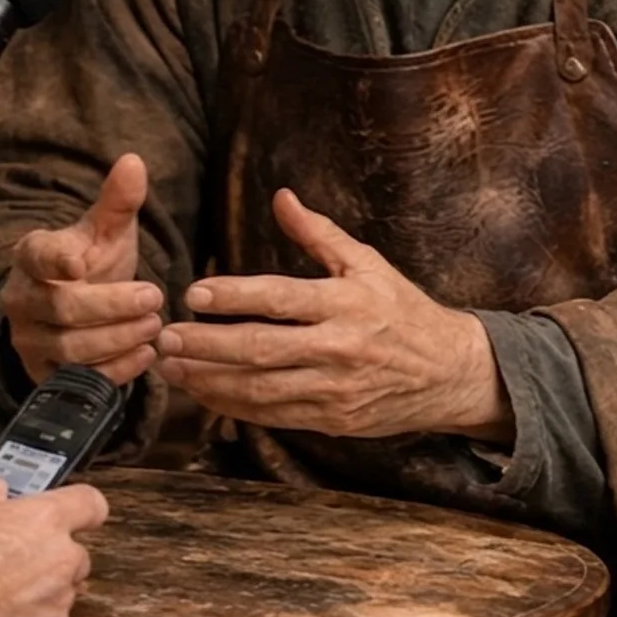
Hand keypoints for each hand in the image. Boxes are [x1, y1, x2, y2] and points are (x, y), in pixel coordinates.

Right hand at [0, 154, 162, 388]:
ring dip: (119, 338)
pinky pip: (78, 379)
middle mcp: (22, 299)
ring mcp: (30, 340)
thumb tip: (134, 161)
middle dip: (112, 306)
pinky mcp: (45, 374)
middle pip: (62, 309)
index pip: (37, 256)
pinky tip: (146, 354)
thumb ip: (119, 201)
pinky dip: (116, 370)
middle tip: (155, 297)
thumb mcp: (107, 232)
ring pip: (71, 348)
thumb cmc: (92, 264)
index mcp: (32, 256)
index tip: (81, 262)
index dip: (56, 260)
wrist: (77, 311)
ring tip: (155, 326)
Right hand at [0, 478, 108, 616]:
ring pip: (63, 590)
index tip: (71, 512)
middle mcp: (62, 558)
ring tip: (0, 594)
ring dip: (42, 589)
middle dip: (51, 555)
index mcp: (45, 519)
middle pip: (75, 552)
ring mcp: (60, 600)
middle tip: (14, 559)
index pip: (90, 504)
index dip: (80, 507)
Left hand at [155, 189, 512, 442]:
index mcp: (346, 302)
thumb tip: (281, 197)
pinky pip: (274, 416)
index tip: (194, 293)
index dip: (235, 296)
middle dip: (208, 345)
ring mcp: (335, 389)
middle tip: (166, 336)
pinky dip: (235, 407)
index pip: (281, 298)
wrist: (450, 372)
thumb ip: (319, 233)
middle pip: (262, 349)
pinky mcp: (333, 419)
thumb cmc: (403, 310)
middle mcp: (339, 348)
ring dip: (211, 380)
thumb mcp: (368, 263)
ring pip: (262, 390)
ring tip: (172, 367)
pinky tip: (205, 393)